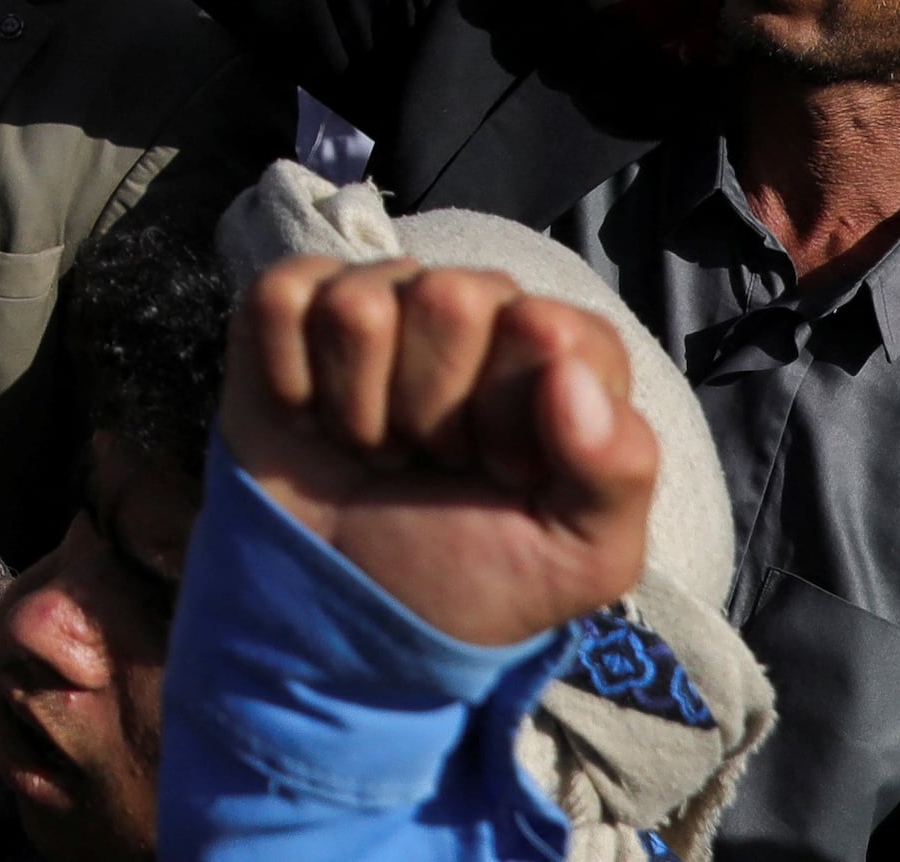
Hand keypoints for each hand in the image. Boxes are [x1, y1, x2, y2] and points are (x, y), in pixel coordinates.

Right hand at [221, 256, 656, 653]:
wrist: (345, 606)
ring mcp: (380, 293)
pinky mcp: (294, 301)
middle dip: (430, 410)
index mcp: (561, 349)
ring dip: (357, 407)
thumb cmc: (471, 573)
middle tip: (431, 461)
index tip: (503, 474)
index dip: (513, 415)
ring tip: (377, 446)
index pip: (546, 327)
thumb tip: (569, 373)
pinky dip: (289, 382)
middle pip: (448, 297)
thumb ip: (617, 470)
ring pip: (358, 307)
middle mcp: (474, 302)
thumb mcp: (581, 557)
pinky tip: (312, 419)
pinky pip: (282, 301)